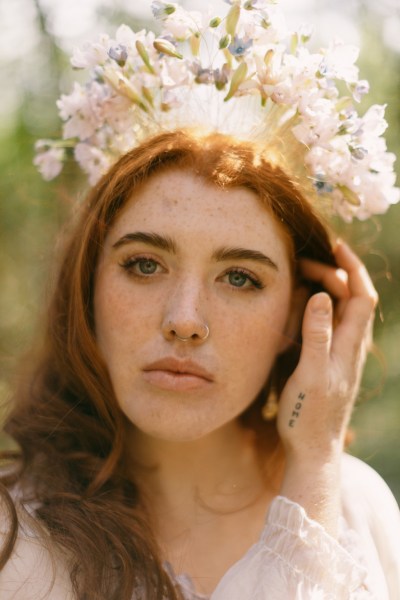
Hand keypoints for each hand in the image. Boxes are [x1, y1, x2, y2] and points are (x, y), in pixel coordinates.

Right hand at [277, 240, 377, 461]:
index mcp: (349, 345)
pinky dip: (316, 307)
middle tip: (302, 263)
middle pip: (350, 298)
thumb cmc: (310, 415)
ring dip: (325, 289)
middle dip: (332, 274)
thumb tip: (322, 295)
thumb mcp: (311, 374)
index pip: (361, 295)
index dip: (352, 268)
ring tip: (300, 276)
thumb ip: (317, 335)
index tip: (335, 246)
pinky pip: (328, 324)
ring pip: (339, 310)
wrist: (314, 448)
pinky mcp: (328, 360)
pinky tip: (299, 307)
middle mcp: (350, 345)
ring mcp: (340, 353)